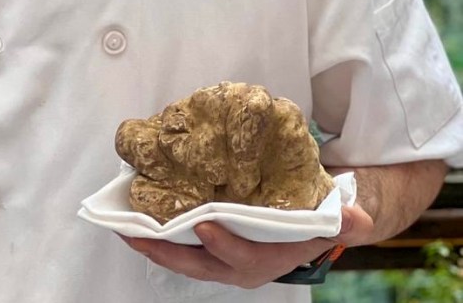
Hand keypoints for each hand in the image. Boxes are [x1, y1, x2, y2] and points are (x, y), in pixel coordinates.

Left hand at [120, 204, 373, 288]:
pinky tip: (134, 216)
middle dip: (167, 249)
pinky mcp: (206, 248)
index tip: (204, 223)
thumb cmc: (313, 220)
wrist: (305, 229)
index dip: (223, 244)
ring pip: (181, 258)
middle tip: (137, 231)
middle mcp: (238, 266)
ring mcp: (219, 259)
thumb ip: (344, 220)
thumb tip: (358, 218)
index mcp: (267, 260)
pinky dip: (156, 234)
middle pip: (198, 264)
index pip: (241, 258)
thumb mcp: (333, 220)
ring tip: (123, 224)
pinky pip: (178, 245)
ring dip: (152, 243)